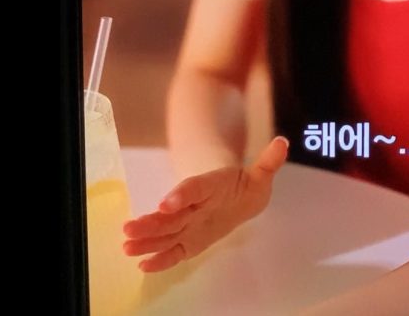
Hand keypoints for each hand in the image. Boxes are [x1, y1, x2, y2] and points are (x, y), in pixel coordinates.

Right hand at [122, 135, 288, 272]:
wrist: (237, 195)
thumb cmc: (246, 185)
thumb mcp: (260, 174)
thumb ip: (268, 162)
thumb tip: (282, 143)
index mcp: (210, 185)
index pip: (194, 188)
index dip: (181, 194)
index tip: (166, 203)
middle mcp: (194, 204)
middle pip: (171, 214)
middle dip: (151, 222)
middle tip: (129, 229)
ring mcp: (189, 223)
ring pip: (165, 231)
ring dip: (146, 239)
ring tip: (126, 246)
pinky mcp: (189, 240)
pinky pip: (173, 250)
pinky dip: (159, 258)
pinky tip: (142, 265)